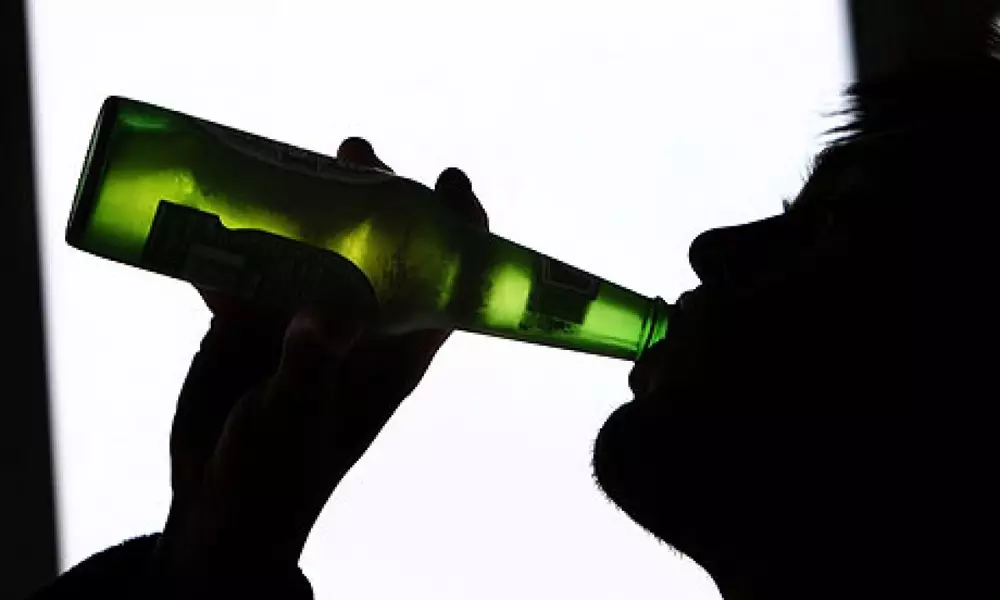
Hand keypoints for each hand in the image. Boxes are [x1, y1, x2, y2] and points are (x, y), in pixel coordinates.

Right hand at [158, 138, 487, 585]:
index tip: (451, 180)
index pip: (446, 282)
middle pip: (383, 246)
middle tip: (356, 152)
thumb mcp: (295, 424)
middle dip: (376, 194)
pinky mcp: (253, 320)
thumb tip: (322, 317)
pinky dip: (236, 239)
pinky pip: (250, 266)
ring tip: (288, 161)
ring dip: (306, 202)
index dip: (459, 229)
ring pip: (318, 245)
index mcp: (395, 351)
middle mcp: (358, 324)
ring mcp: (305, 318)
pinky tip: (217, 212)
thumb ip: (310, 370)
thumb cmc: (275, 477)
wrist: (217, 504)